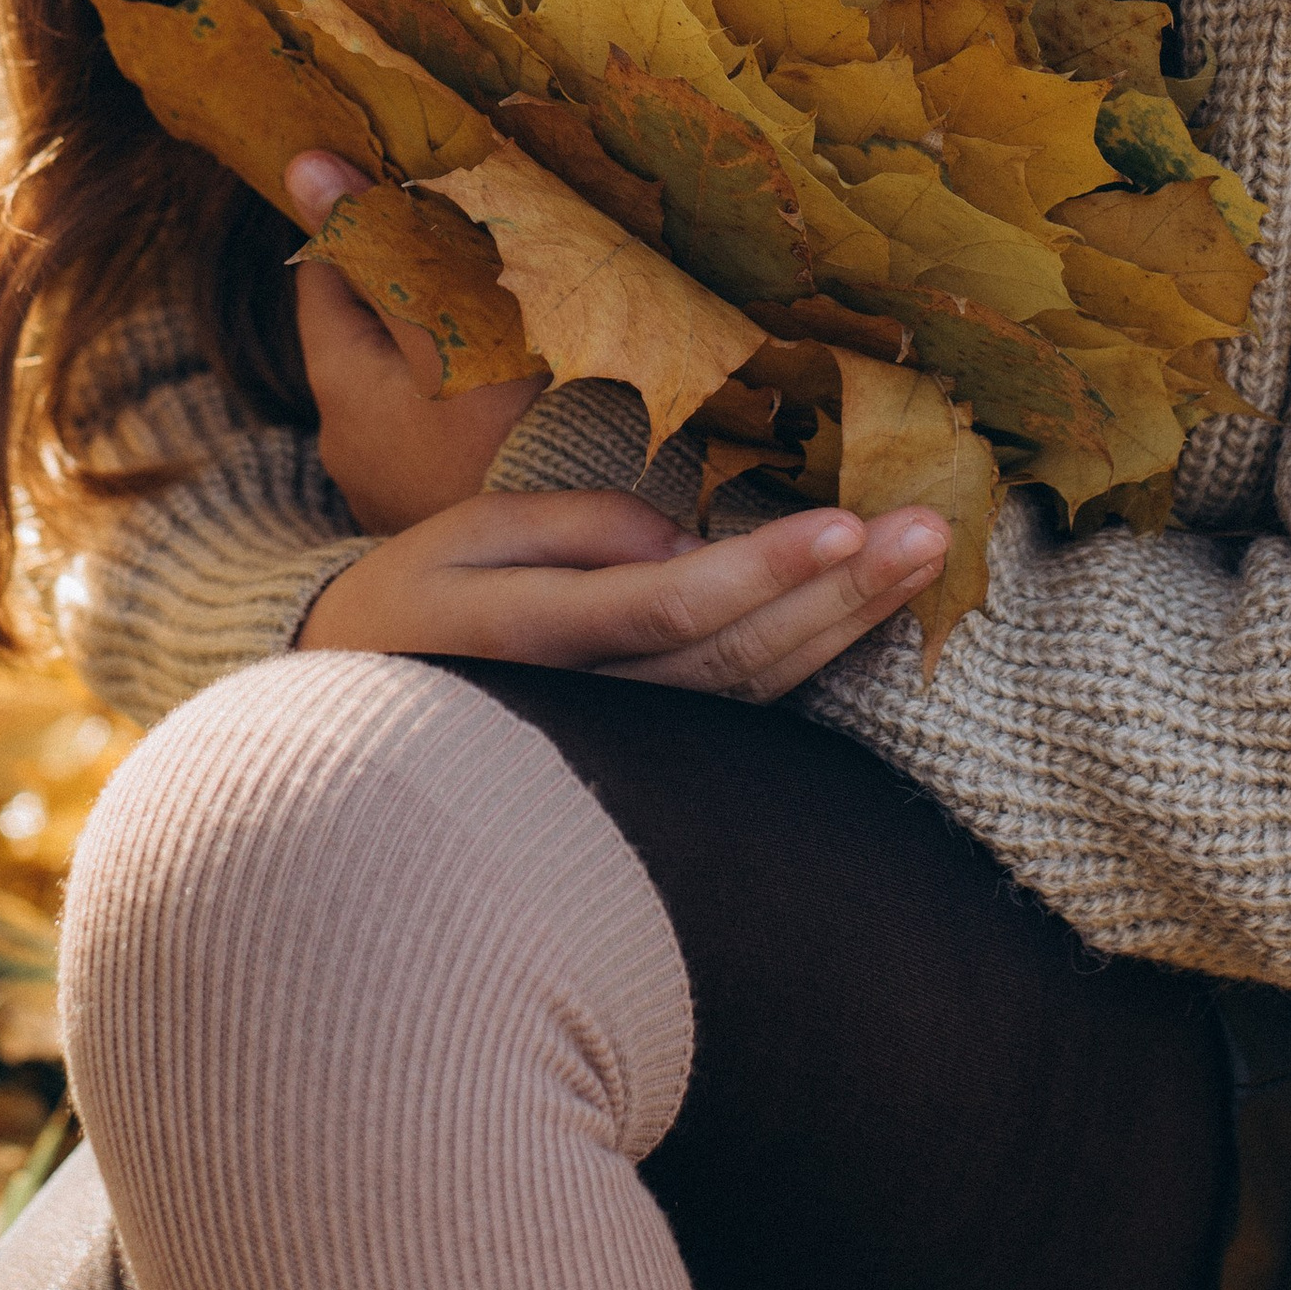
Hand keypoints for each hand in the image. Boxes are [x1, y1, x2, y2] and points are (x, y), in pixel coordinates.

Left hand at [288, 152, 542, 533]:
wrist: (574, 575)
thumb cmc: (518, 438)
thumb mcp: (451, 324)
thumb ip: (381, 247)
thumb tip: (303, 164)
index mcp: (341, 389)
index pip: (325, 275)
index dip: (359, 223)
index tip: (405, 182)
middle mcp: (351, 444)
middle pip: (371, 327)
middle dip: (413, 278)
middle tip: (475, 233)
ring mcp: (396, 486)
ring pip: (412, 378)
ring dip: (447, 340)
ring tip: (511, 305)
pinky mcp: (443, 511)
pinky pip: (443, 428)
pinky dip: (470, 395)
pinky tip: (525, 386)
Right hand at [299, 485, 951, 704]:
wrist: (357, 737)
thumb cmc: (411, 606)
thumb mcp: (459, 537)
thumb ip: (566, 529)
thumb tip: (677, 539)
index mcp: (527, 641)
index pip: (665, 610)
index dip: (760, 572)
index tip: (846, 524)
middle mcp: (590, 713)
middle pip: (736, 656)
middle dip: (841, 594)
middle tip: (933, 529)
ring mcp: (629, 753)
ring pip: (756, 694)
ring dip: (850, 626)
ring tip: (929, 559)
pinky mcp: (657, 765)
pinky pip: (749, 714)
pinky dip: (819, 664)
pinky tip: (877, 614)